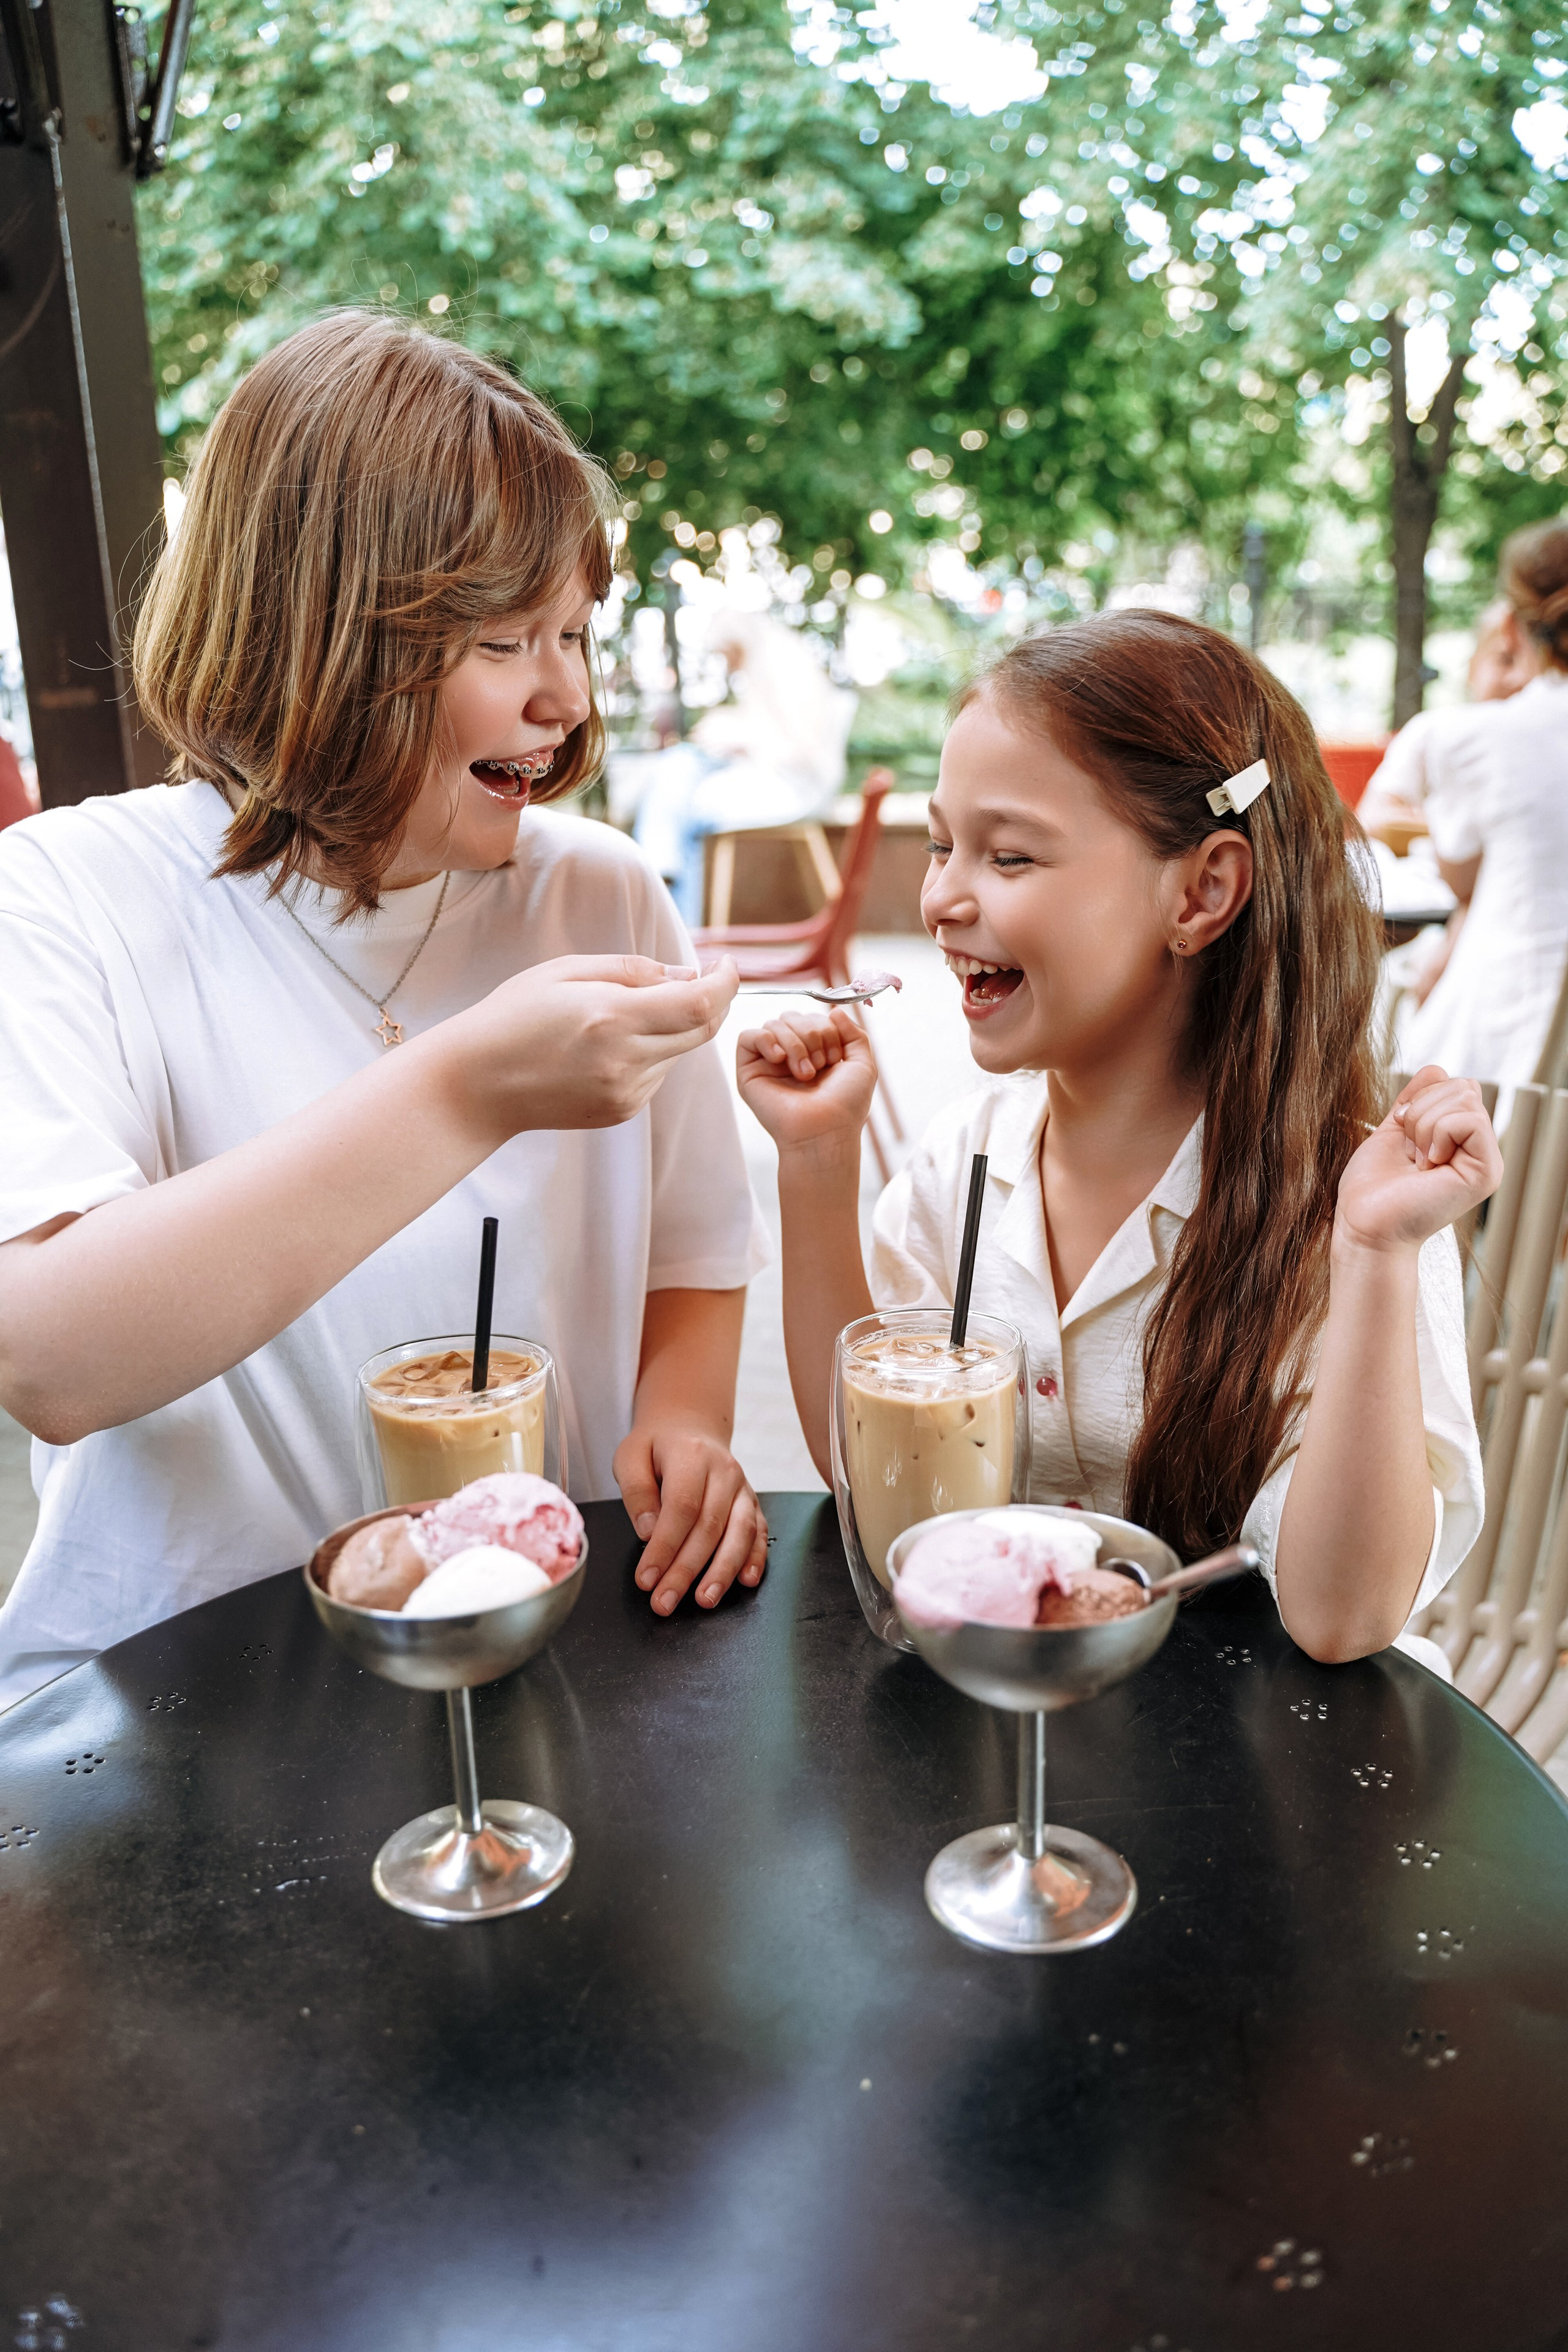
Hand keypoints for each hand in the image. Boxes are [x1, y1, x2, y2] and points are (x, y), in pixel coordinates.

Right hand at [446, 955, 737, 1142]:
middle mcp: (626, 1061)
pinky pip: (657, 1074)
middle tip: (701, 976)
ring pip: (680, 1052)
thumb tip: (690, 975)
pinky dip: (651, 1052)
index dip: (726, 981)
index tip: (728, 963)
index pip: (700, 1003)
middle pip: (702, 1030)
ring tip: (622, 1013)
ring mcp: (626, 1093)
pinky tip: (608, 1045)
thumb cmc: (513, 1017)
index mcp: (613, 1019)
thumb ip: (635, 970)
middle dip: (711, 1000)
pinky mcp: (622, 1111)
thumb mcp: (567, 971)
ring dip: (674, 1026)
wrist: (476, 1085)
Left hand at [613, 1422, 768, 1614]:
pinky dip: (756, 1558)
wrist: (689, 1428)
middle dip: (687, 1571)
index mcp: (691, 1455)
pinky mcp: (751, 1503)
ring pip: (740, 1533)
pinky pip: (760, 1533)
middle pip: (709, 1527)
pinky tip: (746, 1581)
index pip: (681, 1507)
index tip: (647, 1578)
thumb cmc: (657, 1447)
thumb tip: (648, 1531)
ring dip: (723, 1571)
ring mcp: (741, 1487)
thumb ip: (636, 1491)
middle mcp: (723, 1471)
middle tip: (665, 1601)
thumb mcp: (630, 1457)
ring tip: (705, 1600)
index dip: (664, 1547)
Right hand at [736, 1007, 876, 1152]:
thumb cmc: (845, 1105)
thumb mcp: (862, 1064)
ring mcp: (768, 1063)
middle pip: (792, 1016)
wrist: (825, 1130)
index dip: (825, 1029)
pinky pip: (748, 1036)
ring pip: (773, 1023)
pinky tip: (779, 1059)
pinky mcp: (749, 1071)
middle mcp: (789, 1055)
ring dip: (794, 1044)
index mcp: (813, 1052)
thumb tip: (834, 1011)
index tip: (834, 1059)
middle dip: (811, 1035)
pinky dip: (765, 1040)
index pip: (812, 1017)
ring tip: (804, 1073)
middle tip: (819, 1066)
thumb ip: (854, 1033)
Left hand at [1334, 1065, 1501, 1254]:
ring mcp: (1487, 1160)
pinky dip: (1437, 1133)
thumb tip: (1437, 1068)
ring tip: (1417, 1160)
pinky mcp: (1487, 1172)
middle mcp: (1479, 1149)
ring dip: (1425, 1124)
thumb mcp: (1394, 1130)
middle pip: (1463, 1086)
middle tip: (1410, 1152)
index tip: (1402, 1134)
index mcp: (1460, 1139)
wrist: (1364, 1224)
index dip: (1420, 1099)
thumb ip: (1416, 1100)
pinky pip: (1469, 1119)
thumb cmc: (1373, 1187)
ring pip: (1465, 1097)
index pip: (1455, 1084)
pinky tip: (1428, 1164)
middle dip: (1422, 1110)